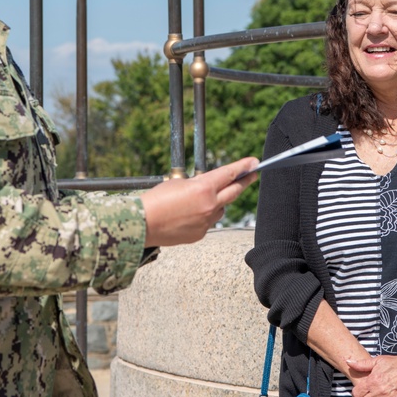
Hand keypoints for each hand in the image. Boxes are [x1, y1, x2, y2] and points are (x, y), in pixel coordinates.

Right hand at [140, 157, 257, 246]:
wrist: (142, 223)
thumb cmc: (155, 200)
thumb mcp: (178, 183)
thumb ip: (197, 183)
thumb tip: (206, 186)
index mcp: (203, 188)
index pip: (229, 174)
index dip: (243, 166)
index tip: (254, 163)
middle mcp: (209, 205)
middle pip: (234, 192)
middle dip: (244, 182)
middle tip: (253, 175)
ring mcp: (206, 221)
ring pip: (220, 209)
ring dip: (217, 202)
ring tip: (200, 200)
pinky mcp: (200, 234)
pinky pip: (207, 222)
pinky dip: (203, 217)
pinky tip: (188, 215)